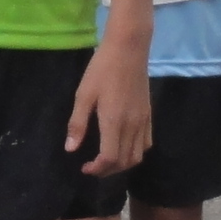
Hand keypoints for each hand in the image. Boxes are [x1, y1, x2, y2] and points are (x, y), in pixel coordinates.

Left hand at [68, 45, 150, 175]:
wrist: (129, 49)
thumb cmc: (101, 69)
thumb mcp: (83, 94)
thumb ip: (77, 123)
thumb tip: (71, 149)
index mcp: (114, 122)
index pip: (110, 158)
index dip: (98, 169)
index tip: (85, 168)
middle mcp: (132, 126)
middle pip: (125, 161)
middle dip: (108, 170)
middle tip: (93, 167)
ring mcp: (144, 121)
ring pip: (138, 155)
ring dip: (123, 164)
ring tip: (107, 161)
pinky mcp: (149, 114)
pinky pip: (147, 142)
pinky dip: (136, 152)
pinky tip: (124, 147)